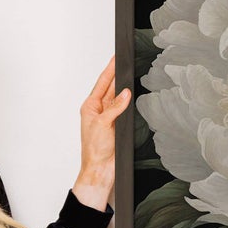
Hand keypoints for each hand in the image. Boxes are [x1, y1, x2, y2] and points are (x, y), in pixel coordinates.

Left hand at [74, 58, 129, 210]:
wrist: (101, 170)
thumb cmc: (95, 151)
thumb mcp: (103, 125)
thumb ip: (115, 107)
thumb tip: (125, 93)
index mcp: (91, 107)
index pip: (103, 83)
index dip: (110, 69)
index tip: (116, 57)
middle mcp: (100, 110)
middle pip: (112, 87)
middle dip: (119, 75)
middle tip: (128, 61)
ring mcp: (110, 117)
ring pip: (120, 97)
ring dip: (126, 88)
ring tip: (134, 74)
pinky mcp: (119, 125)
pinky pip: (126, 108)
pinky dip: (131, 102)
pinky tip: (136, 96)